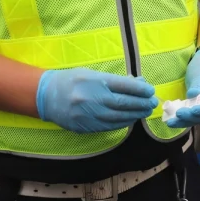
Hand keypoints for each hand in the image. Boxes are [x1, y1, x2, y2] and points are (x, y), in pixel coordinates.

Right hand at [36, 68, 156, 132]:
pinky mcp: (86, 127)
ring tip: (145, 111)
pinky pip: (109, 126)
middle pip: (124, 103)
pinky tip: (131, 119)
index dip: (141, 89)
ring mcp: (89, 115)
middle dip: (142, 103)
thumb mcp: (92, 73)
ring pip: (119, 117)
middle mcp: (93, 98)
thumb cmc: (71, 81)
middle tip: (153, 103)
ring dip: (136, 115)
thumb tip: (138, 83)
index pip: (125, 86)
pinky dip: (123, 123)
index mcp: (95, 81)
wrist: (46, 96)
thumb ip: (114, 80)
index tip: (150, 91)